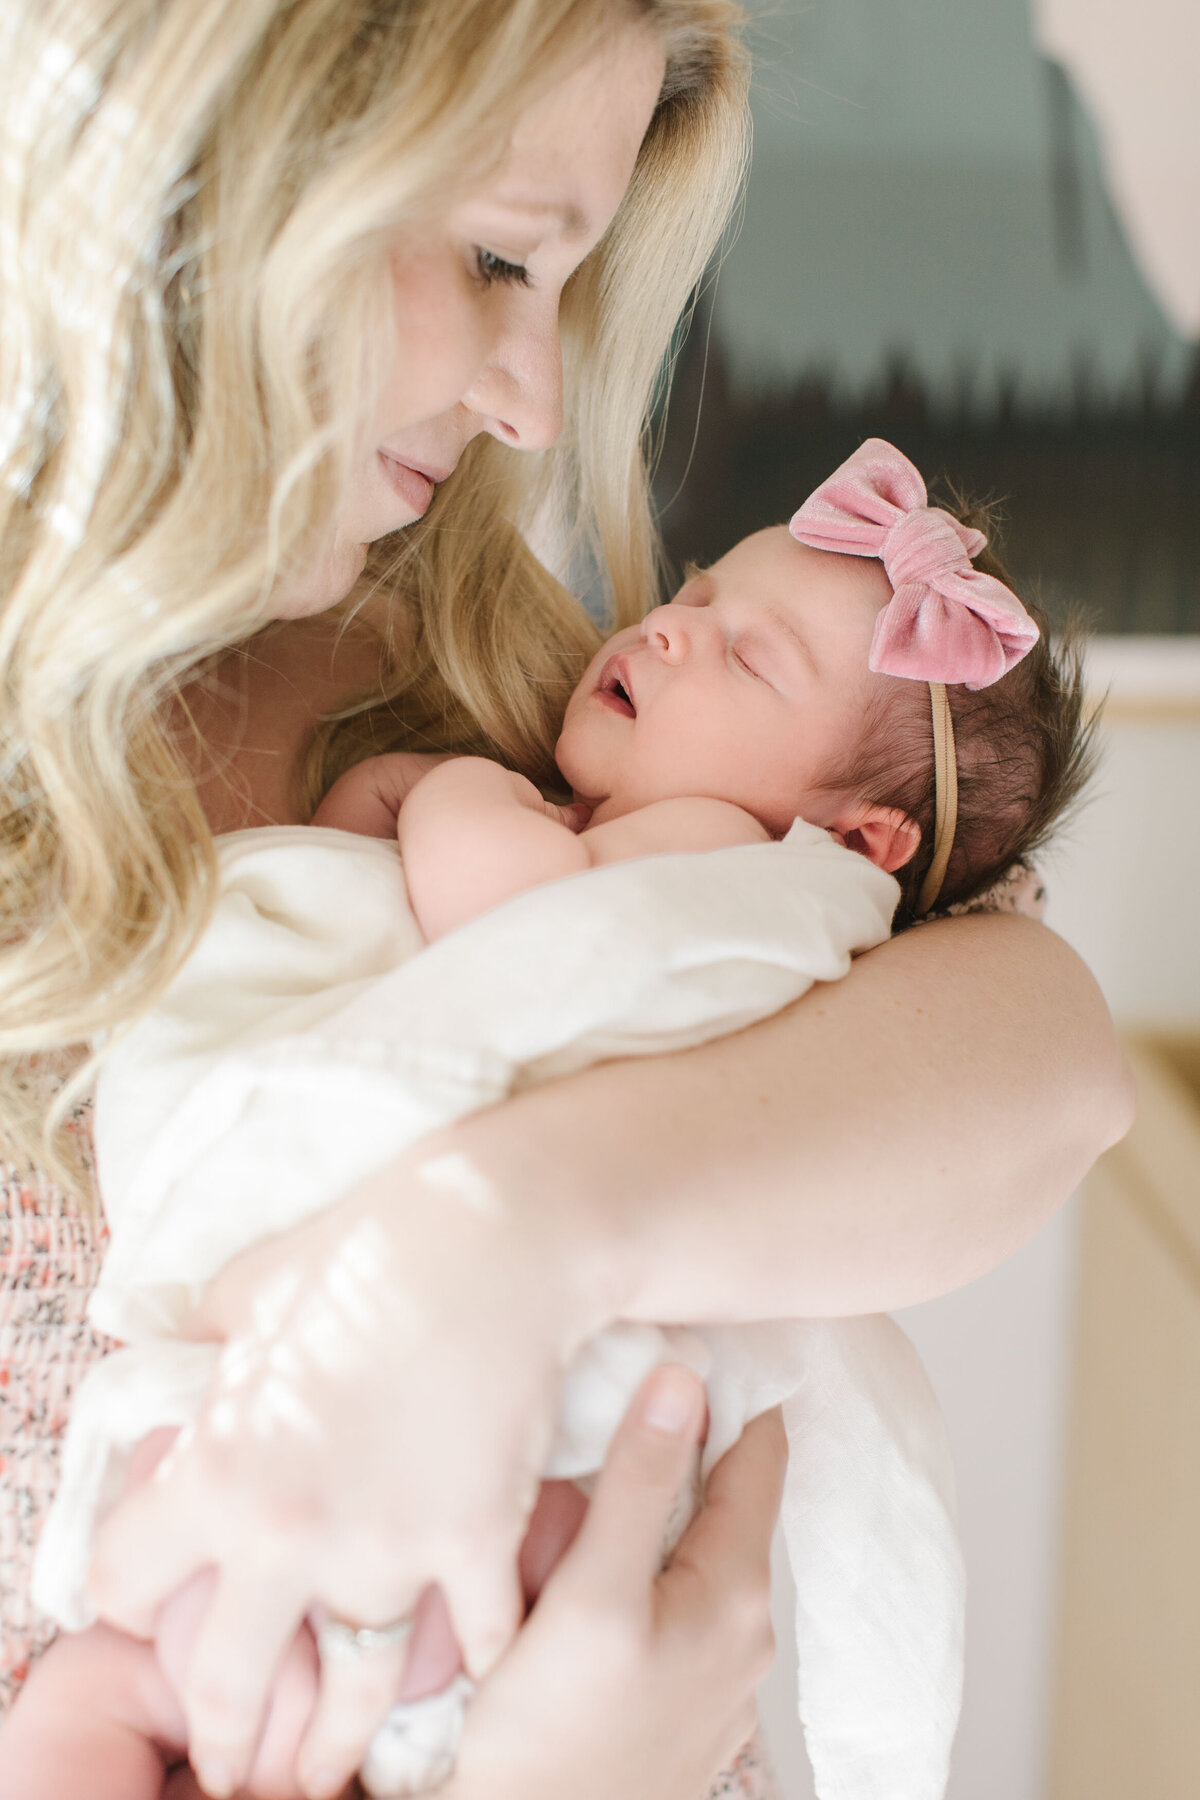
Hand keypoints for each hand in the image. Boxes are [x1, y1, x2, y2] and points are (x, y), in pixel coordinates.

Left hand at [87, 1159, 608, 1799]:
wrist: (492, 1239)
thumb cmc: (365, 1250)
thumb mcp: (249, 1288)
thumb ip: (205, 1344)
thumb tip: (179, 1355)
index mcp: (215, 1471)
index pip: (124, 1583)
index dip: (135, 1594)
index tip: (158, 1604)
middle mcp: (287, 1533)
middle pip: (227, 1686)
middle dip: (226, 1738)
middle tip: (234, 1762)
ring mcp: (387, 1549)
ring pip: (350, 1695)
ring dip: (333, 1746)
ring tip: (326, 1770)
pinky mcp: (477, 1542)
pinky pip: (475, 1641)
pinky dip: (477, 1664)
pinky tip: (471, 1681)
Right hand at [445, 1366, 783, 1799]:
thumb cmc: (547, 1741)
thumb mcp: (590, 1596)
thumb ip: (638, 1484)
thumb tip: (684, 1375)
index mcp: (737, 1592)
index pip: (761, 1450)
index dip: (732, 1385)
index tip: (693, 1328)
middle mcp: (744, 1632)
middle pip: (723, 1498)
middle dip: (680, 1440)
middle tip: (623, 1379)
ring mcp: (712, 1674)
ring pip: (690, 1548)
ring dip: (654, 1501)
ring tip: (591, 1459)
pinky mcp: (672, 1701)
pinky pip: (665, 1598)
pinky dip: (638, 1559)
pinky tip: (585, 1553)